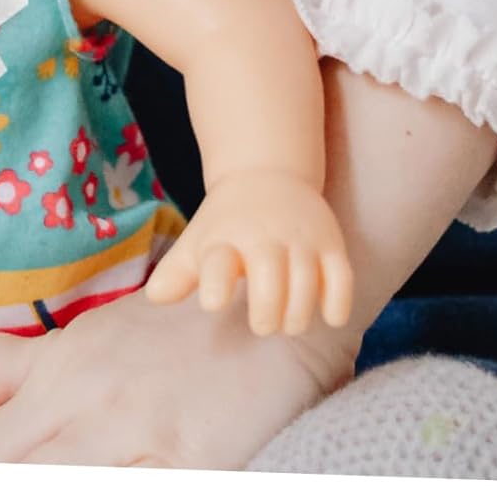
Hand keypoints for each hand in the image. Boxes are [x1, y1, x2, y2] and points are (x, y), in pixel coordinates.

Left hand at [0, 288, 357, 467]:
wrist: (275, 301)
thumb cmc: (188, 325)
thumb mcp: (107, 344)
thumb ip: (46, 384)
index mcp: (58, 361)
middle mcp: (79, 397)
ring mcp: (131, 434)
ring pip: (42, 479)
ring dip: (2, 482)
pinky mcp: (186, 463)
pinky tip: (85, 482)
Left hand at [145, 170, 352, 334]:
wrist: (267, 174)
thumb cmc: (227, 223)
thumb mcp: (199, 241)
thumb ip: (178, 272)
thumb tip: (154, 297)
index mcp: (225, 237)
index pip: (218, 261)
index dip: (216, 283)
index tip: (213, 302)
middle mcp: (263, 235)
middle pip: (269, 276)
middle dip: (266, 311)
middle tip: (261, 323)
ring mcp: (300, 238)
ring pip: (307, 282)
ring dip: (298, 313)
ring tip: (288, 323)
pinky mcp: (331, 243)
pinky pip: (341, 277)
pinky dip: (337, 302)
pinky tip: (328, 315)